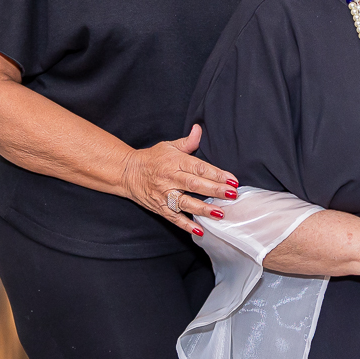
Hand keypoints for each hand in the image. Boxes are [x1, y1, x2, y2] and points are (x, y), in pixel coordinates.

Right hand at [120, 124, 238, 234]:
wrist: (127, 172)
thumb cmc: (152, 158)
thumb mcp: (169, 146)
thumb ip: (188, 141)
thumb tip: (199, 129)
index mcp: (174, 162)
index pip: (199, 168)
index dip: (216, 174)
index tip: (232, 179)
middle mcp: (170, 178)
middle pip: (195, 185)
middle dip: (215, 190)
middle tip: (232, 194)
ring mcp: (164, 195)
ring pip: (185, 203)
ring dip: (203, 209)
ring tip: (220, 213)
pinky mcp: (159, 207)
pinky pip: (174, 218)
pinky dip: (186, 225)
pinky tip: (200, 229)